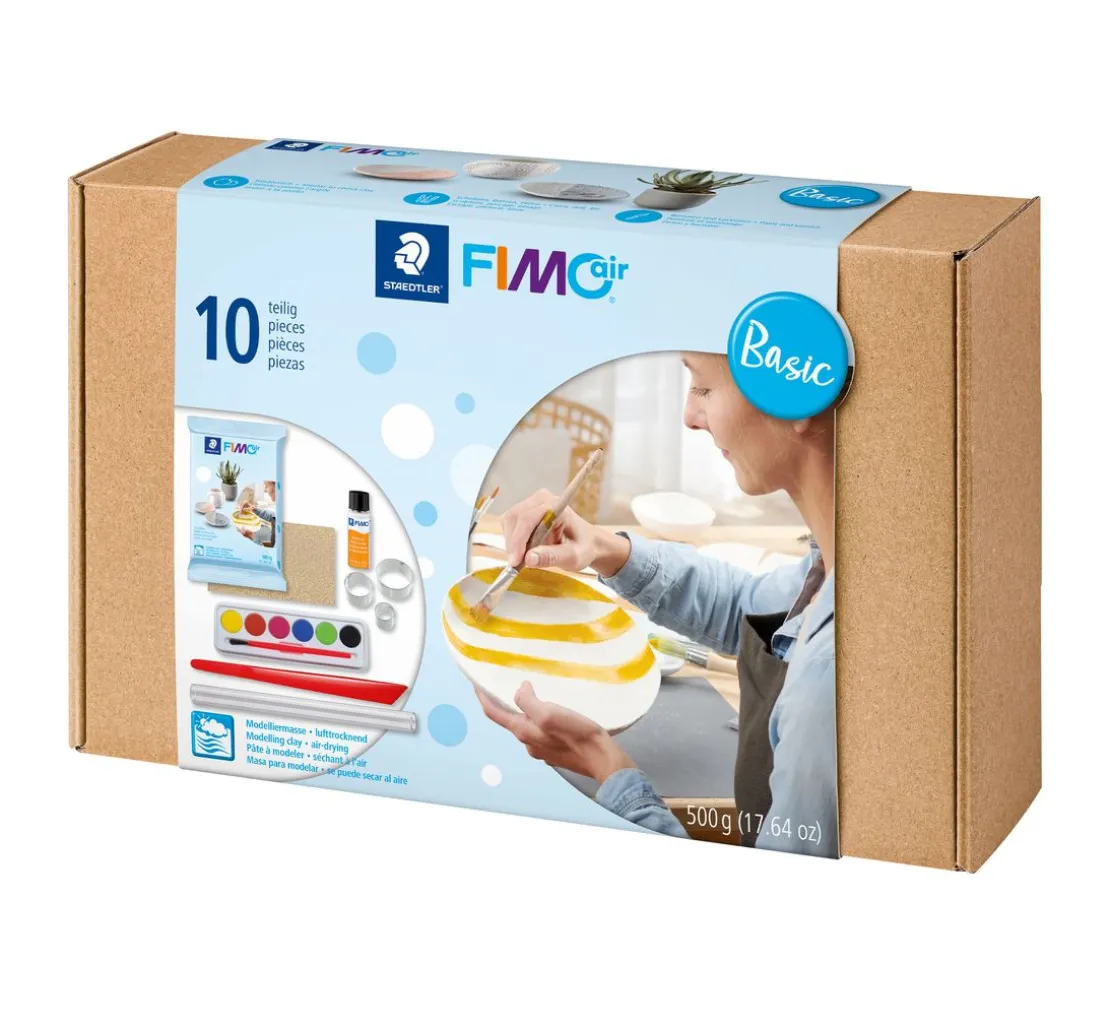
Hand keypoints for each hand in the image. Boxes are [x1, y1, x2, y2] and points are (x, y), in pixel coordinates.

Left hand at [475, 681, 635, 781]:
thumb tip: (519, 690)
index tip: (476, 683)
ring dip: (527, 709)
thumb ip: (529, 702)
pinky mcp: (557, 750)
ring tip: (535, 692)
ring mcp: (543, 748)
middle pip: (511, 719)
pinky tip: (554, 711)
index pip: (494, 714)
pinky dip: (542, 718)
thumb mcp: (549, 714)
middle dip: (506, 702)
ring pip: (529, 725)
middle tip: (506, 683)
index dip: (483, 697)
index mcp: (524, 732)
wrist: (603, 760)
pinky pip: (543, 731)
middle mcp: (529, 742)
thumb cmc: (577, 736)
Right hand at [501, 489, 630, 576]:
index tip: (515, 561)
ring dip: (511, 542)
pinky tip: (524, 551)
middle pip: (514, 518)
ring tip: (524, 559)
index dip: (518, 540)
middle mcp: (542, 499)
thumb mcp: (573, 556)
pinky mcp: (524, 511)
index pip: (528, 518)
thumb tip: (529, 559)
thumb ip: (552, 557)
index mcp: (556, 505)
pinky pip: (510, 525)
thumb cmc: (582, 547)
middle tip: (517, 565)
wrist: (585, 542)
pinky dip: (512, 540)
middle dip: (513, 543)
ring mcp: (532, 503)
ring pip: (509, 521)